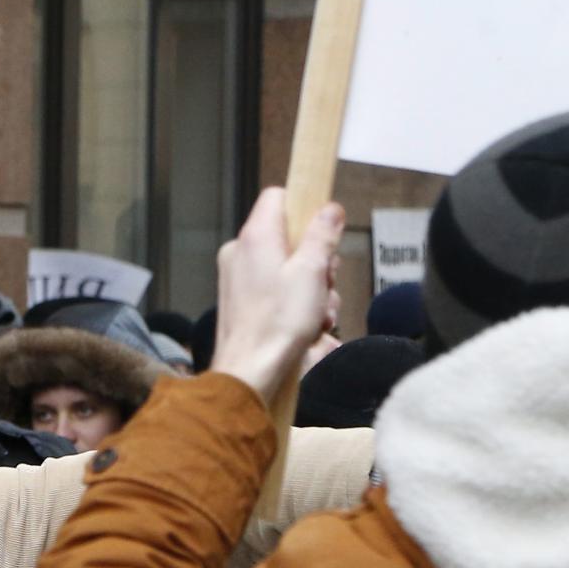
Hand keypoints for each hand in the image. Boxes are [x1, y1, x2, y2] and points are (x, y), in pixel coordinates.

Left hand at [210, 187, 344, 406]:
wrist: (249, 371)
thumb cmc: (277, 323)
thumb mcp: (312, 271)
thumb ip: (322, 235)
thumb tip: (330, 209)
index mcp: (255, 236)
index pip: (279, 196)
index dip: (306, 208)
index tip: (325, 231)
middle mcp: (241, 252)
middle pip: (291, 236)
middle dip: (318, 260)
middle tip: (326, 284)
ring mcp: (239, 277)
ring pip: (289, 266)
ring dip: (313, 288)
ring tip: (319, 314)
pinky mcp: (242, 300)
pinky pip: (277, 289)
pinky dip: (297, 304)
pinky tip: (309, 325)